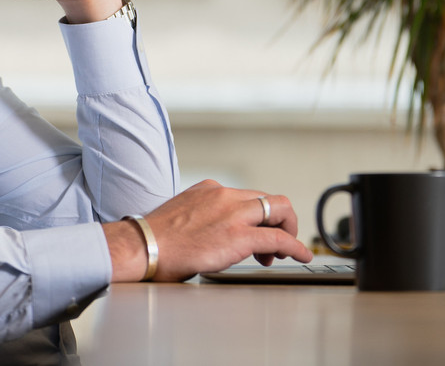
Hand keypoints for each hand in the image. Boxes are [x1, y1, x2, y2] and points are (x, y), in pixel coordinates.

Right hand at [103, 179, 313, 282]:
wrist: (143, 248)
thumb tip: (213, 234)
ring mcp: (234, 213)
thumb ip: (203, 218)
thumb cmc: (155, 240)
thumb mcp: (182, 216)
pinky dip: (295, 245)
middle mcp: (224, 195)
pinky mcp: (240, 235)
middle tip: (275, 244)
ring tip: (285, 251)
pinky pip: (279, 237)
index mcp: (210, 190)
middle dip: (278, 220)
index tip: (256, 231)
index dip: (258, 216)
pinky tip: (301, 255)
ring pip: (279, 209)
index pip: (247, 197)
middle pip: (268, 199)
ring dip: (288, 230)